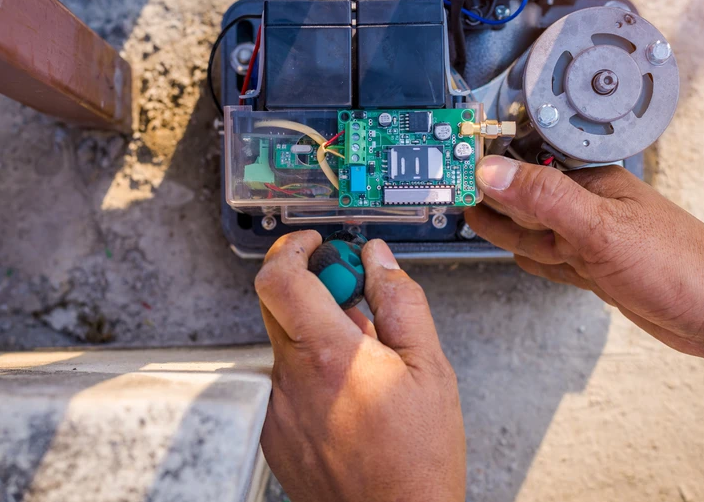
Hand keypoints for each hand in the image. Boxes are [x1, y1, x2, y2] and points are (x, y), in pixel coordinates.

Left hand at [255, 231, 464, 501]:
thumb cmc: (417, 459)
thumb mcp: (430, 368)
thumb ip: (400, 302)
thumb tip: (378, 259)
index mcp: (331, 356)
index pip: (280, 277)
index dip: (293, 247)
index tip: (316, 244)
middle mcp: (291, 380)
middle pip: (276, 302)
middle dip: (313, 288)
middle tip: (357, 304)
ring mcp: (276, 409)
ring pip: (285, 343)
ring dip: (317, 336)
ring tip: (363, 367)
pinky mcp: (273, 432)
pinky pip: (284, 380)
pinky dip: (311, 373)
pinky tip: (348, 397)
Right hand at [465, 156, 703, 381]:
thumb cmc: (681, 265)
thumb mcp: (602, 228)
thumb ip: (545, 199)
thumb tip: (493, 172)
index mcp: (590, 185)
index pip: (525, 168)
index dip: (487, 165)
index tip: (451, 163)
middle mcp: (589, 209)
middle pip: (526, 199)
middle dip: (489, 193)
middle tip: (449, 185)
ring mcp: (593, 242)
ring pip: (536, 231)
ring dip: (504, 225)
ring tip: (471, 212)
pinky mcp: (599, 272)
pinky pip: (555, 261)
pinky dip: (533, 258)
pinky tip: (519, 254)